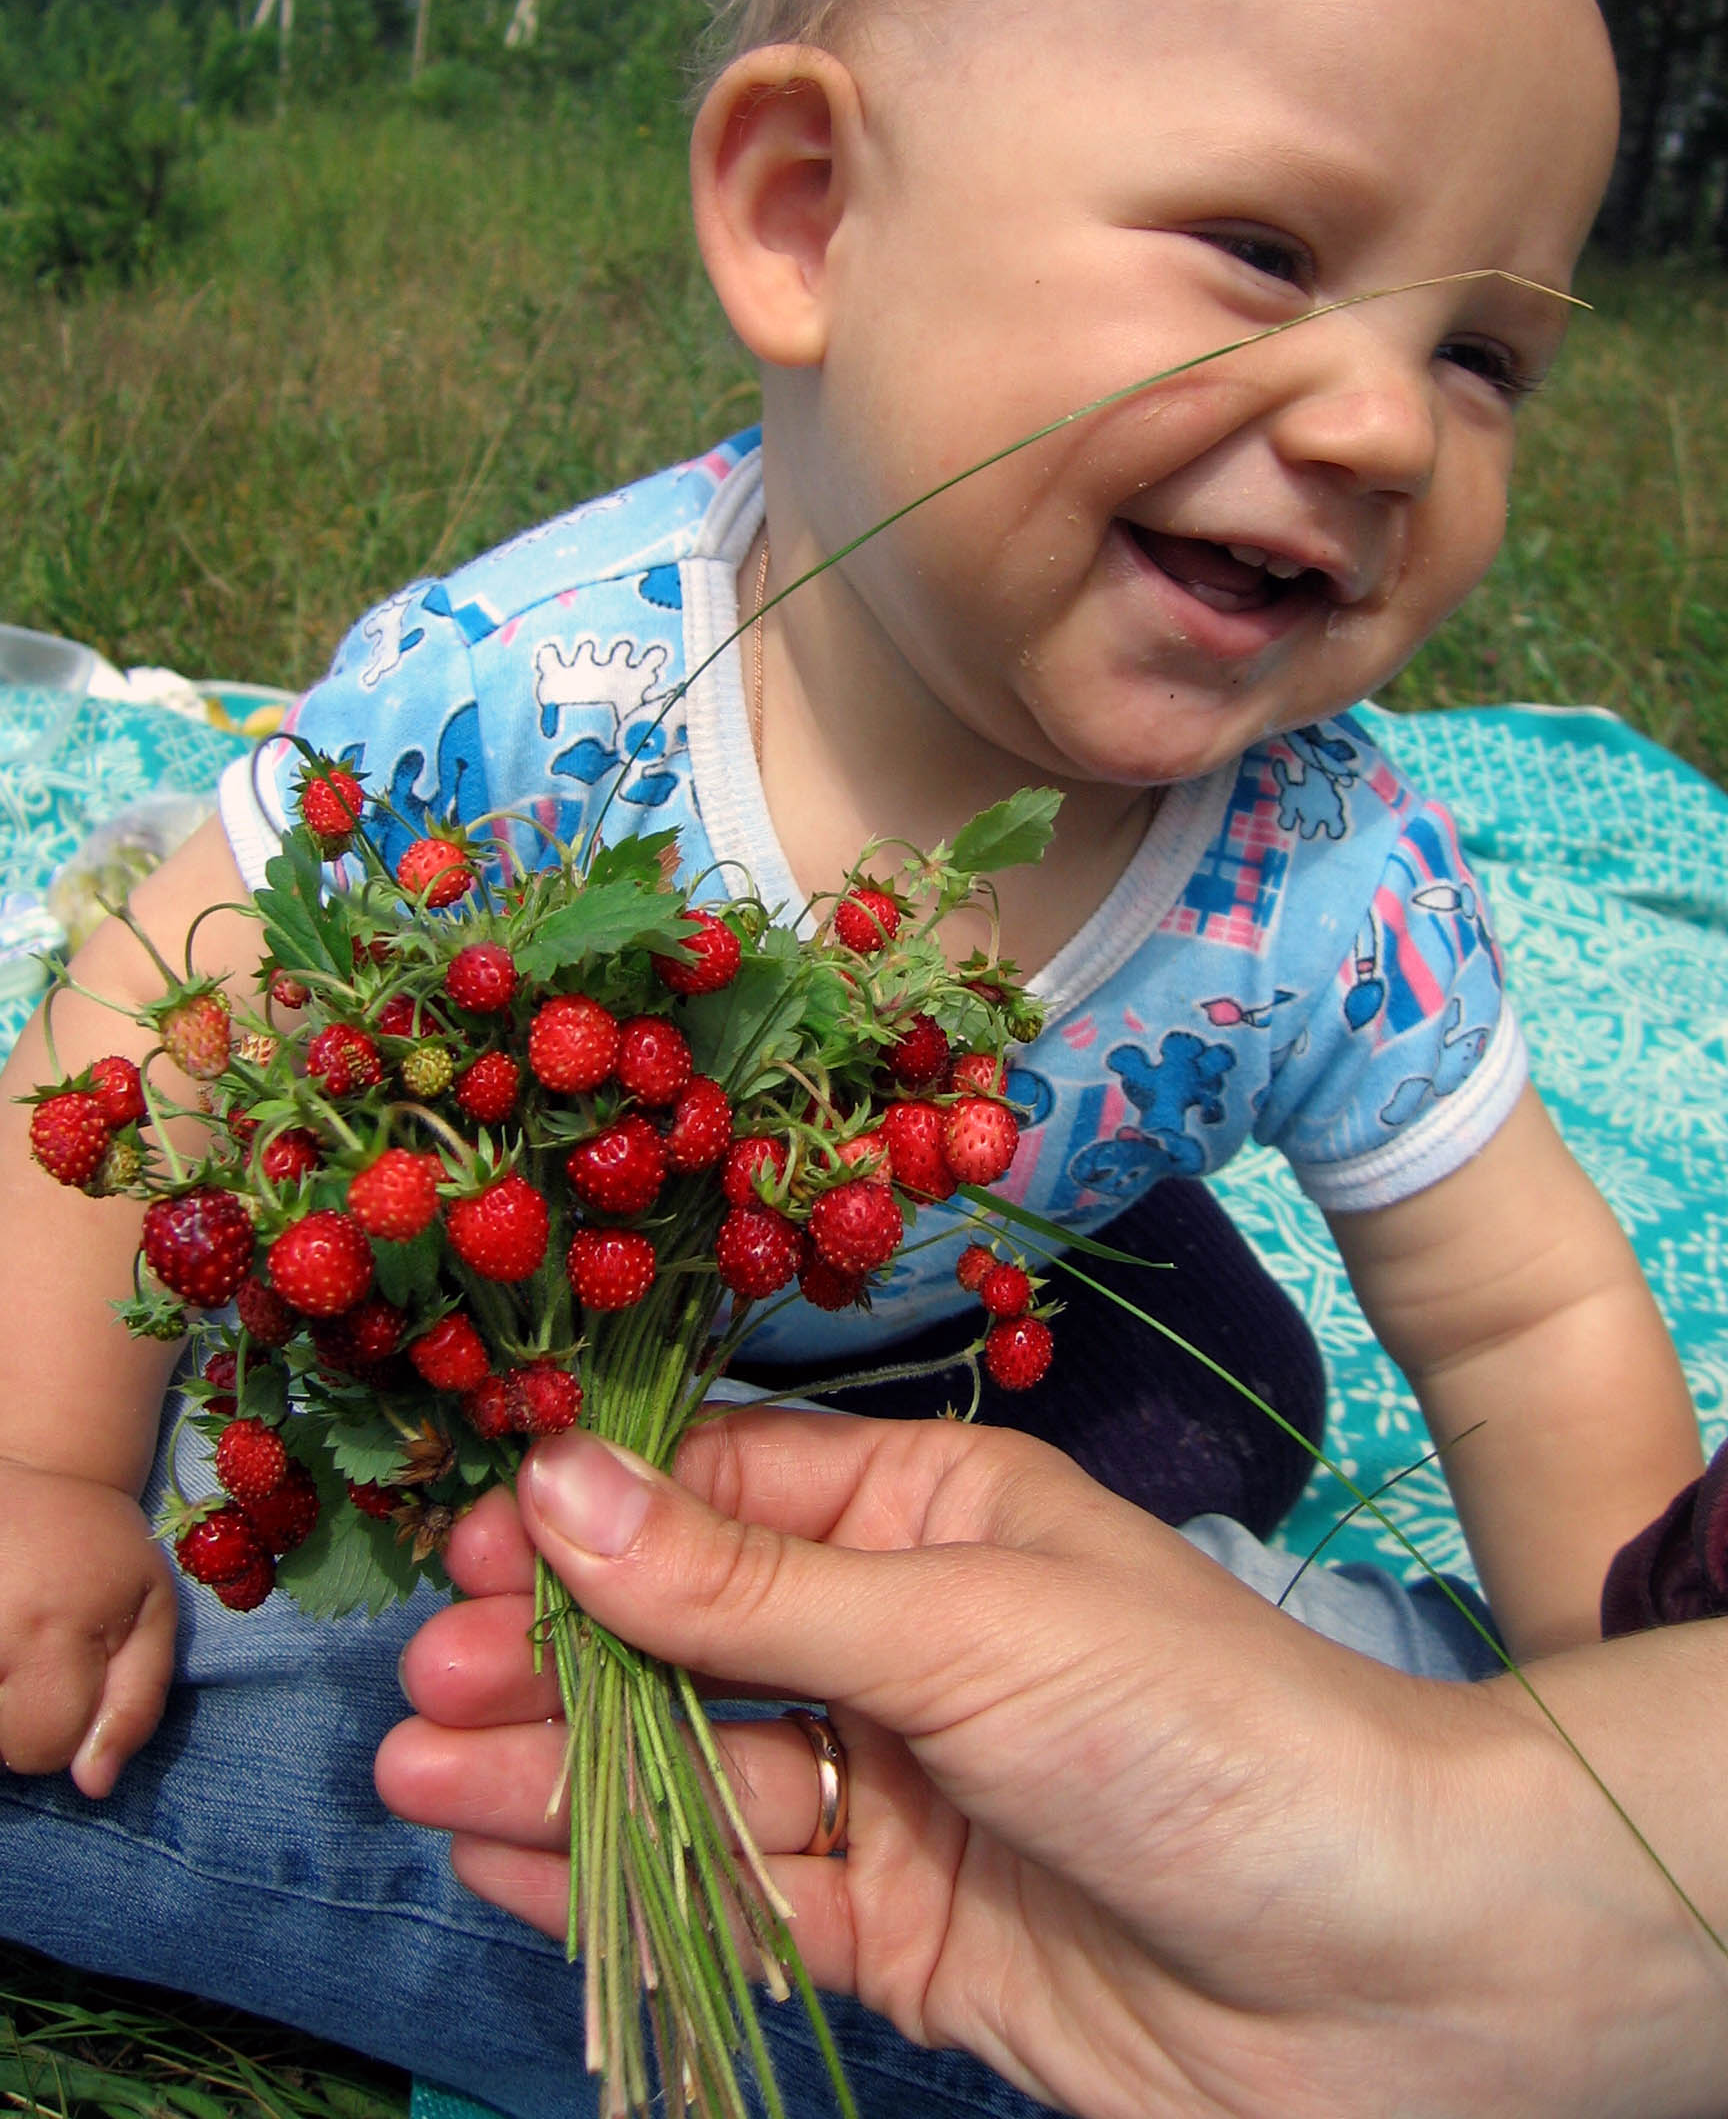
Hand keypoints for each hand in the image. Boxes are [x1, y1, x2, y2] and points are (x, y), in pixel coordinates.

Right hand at [0, 1459, 177, 1796]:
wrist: (33, 1470)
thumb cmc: (97, 1549)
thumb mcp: (150, 1610)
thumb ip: (136, 1702)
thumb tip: (94, 1785)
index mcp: (56, 1631)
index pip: (44, 1749)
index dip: (60, 1729)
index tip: (64, 1681)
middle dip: (15, 1721)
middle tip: (27, 1659)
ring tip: (9, 1649)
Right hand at [377, 1411, 1718, 2118]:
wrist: (1384, 1964)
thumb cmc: (1194, 1728)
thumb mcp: (962, 1623)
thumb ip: (751, 1584)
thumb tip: (559, 1485)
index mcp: (934, 1510)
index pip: (728, 1495)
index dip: (595, 1520)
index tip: (472, 1551)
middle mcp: (903, 1637)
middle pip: (691, 1635)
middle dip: (558, 1657)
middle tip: (421, 1683)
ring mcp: (897, 1786)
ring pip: (696, 1767)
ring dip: (559, 1770)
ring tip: (419, 1769)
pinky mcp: (900, 1929)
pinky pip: (738, 1890)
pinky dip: (624, 1878)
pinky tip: (507, 1859)